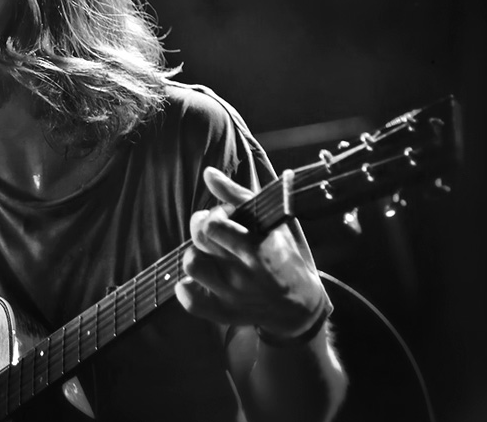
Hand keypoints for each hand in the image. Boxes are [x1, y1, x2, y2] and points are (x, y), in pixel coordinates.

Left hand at [174, 167, 327, 338]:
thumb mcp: (274, 223)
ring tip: (208, 254)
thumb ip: (239, 195)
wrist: (300, 306)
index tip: (226, 216)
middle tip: (213, 231)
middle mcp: (245, 274)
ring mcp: (233, 296)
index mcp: (259, 249)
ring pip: (192, 265)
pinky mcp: (225, 313)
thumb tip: (208, 173)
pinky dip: (186, 287)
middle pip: (200, 240)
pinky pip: (189, 301)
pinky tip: (198, 279)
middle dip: (201, 228)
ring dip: (195, 254)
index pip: (215, 224)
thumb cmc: (286, 256)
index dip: (214, 214)